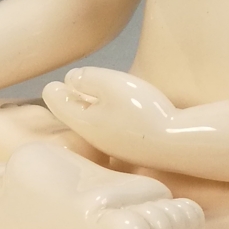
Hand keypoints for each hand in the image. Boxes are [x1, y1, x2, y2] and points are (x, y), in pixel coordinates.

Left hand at [41, 67, 175, 168]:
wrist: (176, 143)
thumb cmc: (141, 110)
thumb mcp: (111, 84)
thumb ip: (86, 79)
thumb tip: (70, 79)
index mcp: (83, 121)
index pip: (58, 104)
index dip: (55, 90)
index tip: (53, 82)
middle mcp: (94, 137)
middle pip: (75, 115)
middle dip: (70, 101)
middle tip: (65, 89)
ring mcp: (113, 145)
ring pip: (93, 123)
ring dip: (90, 109)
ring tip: (90, 96)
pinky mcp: (131, 148)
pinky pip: (110, 129)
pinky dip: (107, 117)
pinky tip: (118, 111)